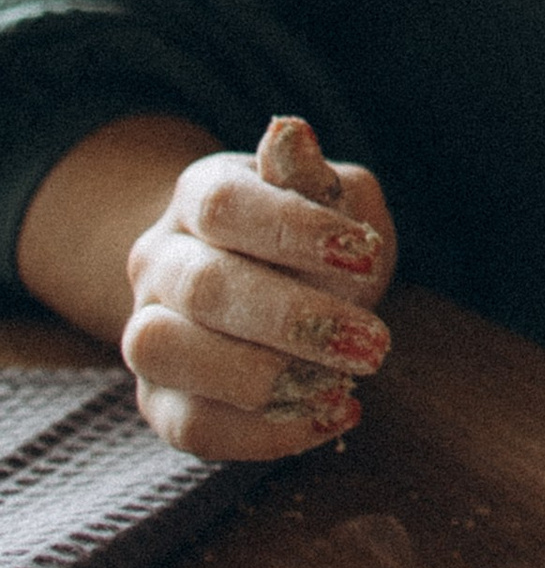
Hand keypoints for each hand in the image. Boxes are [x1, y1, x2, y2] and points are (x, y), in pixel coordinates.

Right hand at [122, 134, 394, 459]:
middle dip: (295, 319)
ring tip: (343, 385)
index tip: (364, 254)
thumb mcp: (332, 200)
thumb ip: (315, 181)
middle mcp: (159, 261)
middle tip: (374, 345)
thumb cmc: (314, 238)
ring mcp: (147, 331)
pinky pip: (187, 426)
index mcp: (200, 195)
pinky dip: (262, 433)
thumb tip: (290, 134)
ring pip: (169, 354)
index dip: (293, 229)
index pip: (226, 204)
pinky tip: (331, 418)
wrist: (270, 287)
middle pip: (203, 286)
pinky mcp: (159, 400)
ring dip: (264, 378)